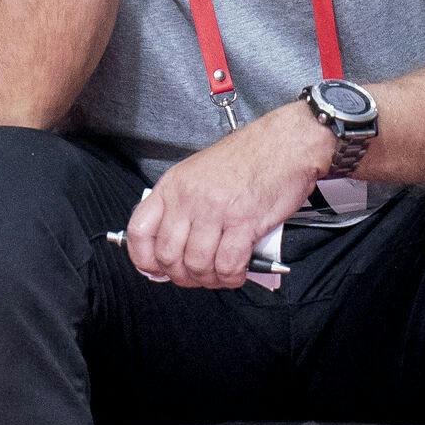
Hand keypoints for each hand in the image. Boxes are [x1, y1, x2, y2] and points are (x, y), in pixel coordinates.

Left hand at [124, 102, 333, 287]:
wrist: (285, 145)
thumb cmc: (247, 159)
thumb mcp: (198, 173)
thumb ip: (183, 205)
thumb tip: (173, 246)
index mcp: (172, 185)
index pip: (139, 230)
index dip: (143, 258)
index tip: (155, 269)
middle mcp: (188, 198)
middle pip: (168, 255)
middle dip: (182, 275)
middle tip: (197, 276)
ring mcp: (214, 210)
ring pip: (197, 264)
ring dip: (209, 279)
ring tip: (221, 274)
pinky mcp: (243, 222)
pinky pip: (228, 265)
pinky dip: (232, 277)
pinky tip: (238, 272)